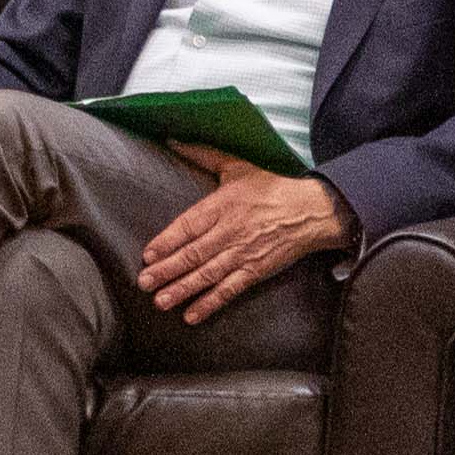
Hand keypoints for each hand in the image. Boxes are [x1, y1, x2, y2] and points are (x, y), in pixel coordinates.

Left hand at [138, 158, 352, 322]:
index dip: (167, 241)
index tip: (148, 254)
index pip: (189, 225)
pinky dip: (210, 303)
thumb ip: (203, 155)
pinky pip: (229, 290)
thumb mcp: (236, 166)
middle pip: (193, 254)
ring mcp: (243, 253)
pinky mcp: (255, 271)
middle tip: (144, 282)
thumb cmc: (271, 187)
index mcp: (222, 205)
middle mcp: (230, 231)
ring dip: (182, 289)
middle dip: (167, 270)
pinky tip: (191, 315)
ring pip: (207, 275)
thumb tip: (172, 139)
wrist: (310, 211)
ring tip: (161, 301)